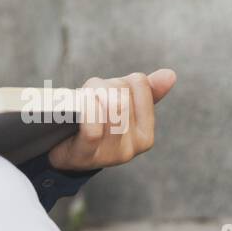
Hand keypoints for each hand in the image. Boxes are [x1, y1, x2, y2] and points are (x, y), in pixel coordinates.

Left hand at [46, 70, 176, 171]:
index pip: (139, 84)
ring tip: (81, 101)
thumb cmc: (92, 125)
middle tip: (88, 94)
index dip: (118, 80)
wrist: (61, 153)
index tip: (105, 90)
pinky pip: (93, 129)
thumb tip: (170, 74)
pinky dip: (85, 110)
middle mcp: (133, 146)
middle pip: (121, 94)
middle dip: (101, 86)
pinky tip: (78, 107)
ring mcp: (111, 153)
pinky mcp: (88, 155)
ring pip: (109, 107)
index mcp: (145, 133)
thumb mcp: (118, 108)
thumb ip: (145, 93)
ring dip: (89, 95)